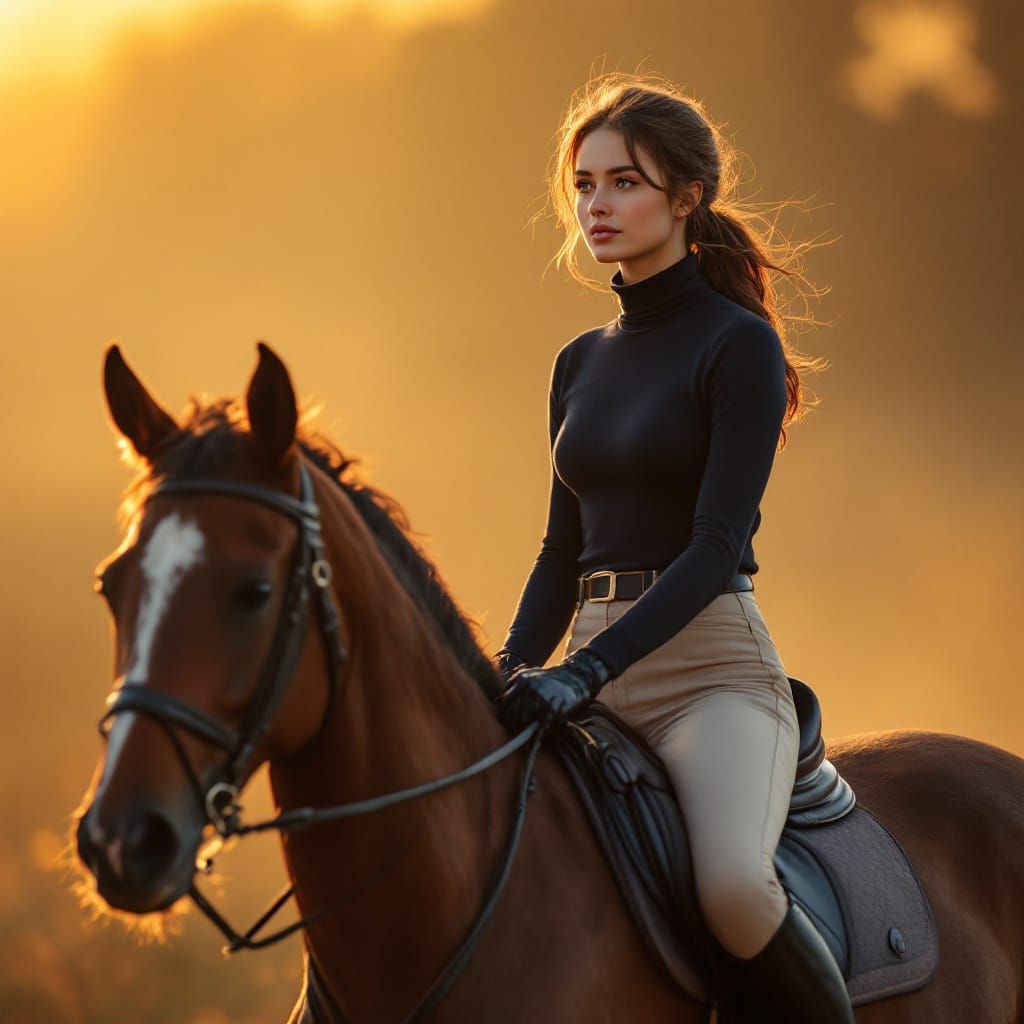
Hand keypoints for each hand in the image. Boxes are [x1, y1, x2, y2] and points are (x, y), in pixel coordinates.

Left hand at [495, 647, 613, 733]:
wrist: (578, 676)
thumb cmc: (552, 680)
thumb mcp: (531, 676)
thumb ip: (515, 687)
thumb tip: (497, 703)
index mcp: (522, 679)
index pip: (503, 704)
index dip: (505, 716)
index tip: (509, 723)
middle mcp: (529, 688)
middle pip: (510, 715)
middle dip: (513, 726)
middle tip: (518, 732)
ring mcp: (541, 699)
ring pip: (522, 723)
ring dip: (524, 732)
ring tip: (529, 735)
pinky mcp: (553, 709)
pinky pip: (539, 729)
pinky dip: (537, 736)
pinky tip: (537, 739)